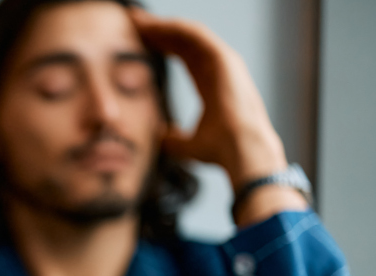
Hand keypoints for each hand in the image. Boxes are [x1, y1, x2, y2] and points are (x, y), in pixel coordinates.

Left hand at [128, 9, 302, 223]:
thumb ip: (174, 139)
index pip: (184, 57)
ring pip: (189, 35)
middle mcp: (218, 69)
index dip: (162, 46)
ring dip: (163, 26)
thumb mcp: (189, 145)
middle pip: (184, 42)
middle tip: (133, 23)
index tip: (140, 41)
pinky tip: (155, 25)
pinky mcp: (224, 60)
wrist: (242, 153)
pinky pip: (196, 35)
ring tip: (138, 21)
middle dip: (159, 31)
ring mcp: (223, 62)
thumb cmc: (221, 152)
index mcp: (211, 85)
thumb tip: (161, 137)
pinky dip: (175, 28)